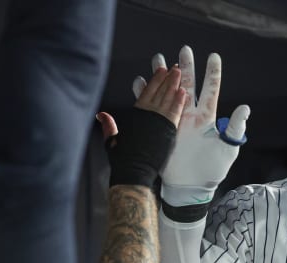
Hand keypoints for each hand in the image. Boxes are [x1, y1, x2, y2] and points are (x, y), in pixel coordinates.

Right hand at [102, 56, 186, 188]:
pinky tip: (184, 92)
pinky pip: (175, 113)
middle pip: (159, 92)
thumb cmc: (122, 159)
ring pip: (167, 99)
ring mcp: (158, 121)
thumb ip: (110, 125)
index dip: (154, 81)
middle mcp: (147, 115)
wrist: (133, 172)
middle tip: (174, 67)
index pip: (146, 92)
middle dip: (167, 78)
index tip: (161, 70)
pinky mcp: (168, 130)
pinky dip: (179, 102)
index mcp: (135, 115)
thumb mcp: (113, 139)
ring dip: (174, 85)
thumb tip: (101, 114)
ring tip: (180, 72)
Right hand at [158, 45, 249, 207]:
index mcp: (208, 118)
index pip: (211, 90)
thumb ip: (235, 128)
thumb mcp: (228, 149)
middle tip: (183, 50)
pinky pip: (152, 108)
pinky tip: (140, 81)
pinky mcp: (161, 129)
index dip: (212, 73)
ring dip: (163, 76)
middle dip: (185, 67)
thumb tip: (245, 108)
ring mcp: (175, 121)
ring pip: (168, 92)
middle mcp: (191, 115)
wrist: (191, 187)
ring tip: (158, 58)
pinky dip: (145, 94)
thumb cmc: (213, 169)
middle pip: (188, 85)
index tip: (213, 56)